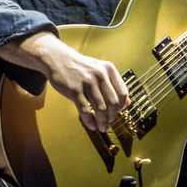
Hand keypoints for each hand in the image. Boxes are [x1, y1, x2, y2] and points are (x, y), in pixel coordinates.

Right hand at [0, 31, 128, 131]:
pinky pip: (85, 110)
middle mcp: (100, 74)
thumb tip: (127, 103)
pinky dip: (89, 121)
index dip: (121, 107)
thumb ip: (113, 86)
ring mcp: (87, 82)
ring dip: (102, 122)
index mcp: (109, 69)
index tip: (116, 113)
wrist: (58, 59)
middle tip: (108, 123)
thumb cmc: (80, 67)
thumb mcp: (100, 70)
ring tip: (101, 127)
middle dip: (112, 117)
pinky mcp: (74, 89)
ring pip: (101, 108)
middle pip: (113, 103)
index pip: (122, 93)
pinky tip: (91, 125)